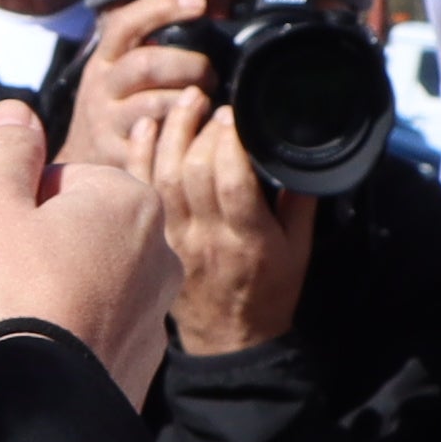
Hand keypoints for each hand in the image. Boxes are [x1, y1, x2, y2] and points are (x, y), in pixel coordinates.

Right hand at [0, 96, 175, 401]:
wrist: (39, 404)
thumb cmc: (11, 286)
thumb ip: (1, 151)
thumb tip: (16, 112)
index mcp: (127, 205)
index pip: (52, 185)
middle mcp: (149, 260)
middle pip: (39, 248)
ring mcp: (139, 322)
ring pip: (40, 299)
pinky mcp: (121, 374)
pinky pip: (56, 346)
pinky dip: (6, 343)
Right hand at [64, 0, 215, 180]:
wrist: (81, 162)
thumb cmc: (112, 105)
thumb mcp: (116, 64)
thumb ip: (139, 26)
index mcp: (104, 59)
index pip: (126, 23)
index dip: (163, 9)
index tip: (200, 3)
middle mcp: (101, 88)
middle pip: (146, 64)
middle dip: (189, 64)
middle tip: (211, 74)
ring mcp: (108, 123)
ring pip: (154, 104)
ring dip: (189, 101)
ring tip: (206, 103)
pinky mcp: (120, 156)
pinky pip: (157, 145)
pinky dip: (183, 136)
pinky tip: (196, 132)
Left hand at [145, 91, 315, 354]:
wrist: (229, 340)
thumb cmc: (269, 292)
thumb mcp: (299, 251)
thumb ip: (299, 202)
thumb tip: (298, 154)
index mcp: (250, 240)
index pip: (234, 182)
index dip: (230, 143)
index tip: (235, 114)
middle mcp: (208, 237)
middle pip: (195, 172)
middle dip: (201, 129)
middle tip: (211, 101)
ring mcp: (176, 238)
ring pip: (165, 176)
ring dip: (172, 132)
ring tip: (186, 101)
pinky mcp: (156, 238)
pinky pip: (142, 190)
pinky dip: (141, 154)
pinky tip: (149, 125)